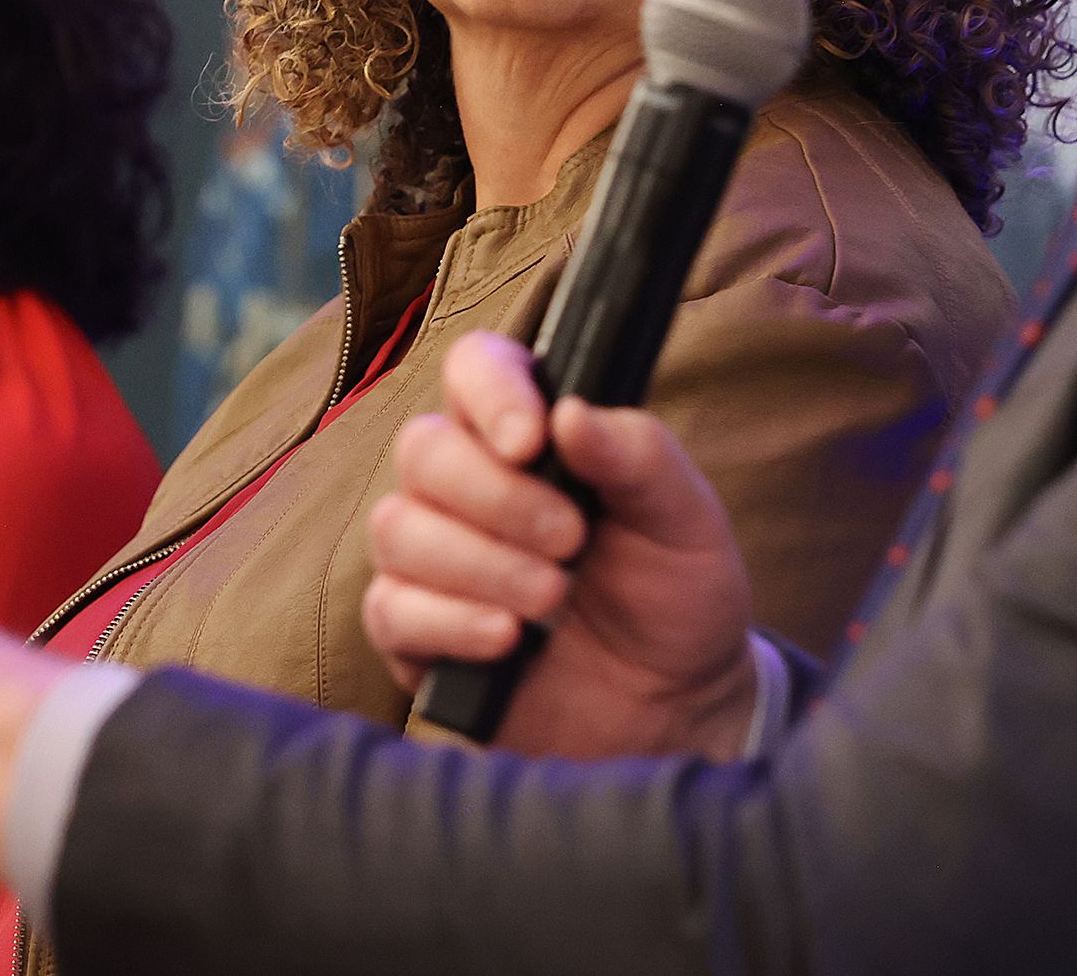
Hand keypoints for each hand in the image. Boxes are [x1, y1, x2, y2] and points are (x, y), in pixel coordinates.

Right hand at [361, 332, 760, 760]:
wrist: (671, 708)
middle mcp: (465, 484)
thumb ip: (638, 457)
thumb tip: (570, 412)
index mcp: (527, 432)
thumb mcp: (685, 520)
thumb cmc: (674, 595)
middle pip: (424, 449)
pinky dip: (452, 622)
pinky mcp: (413, 632)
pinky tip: (510, 641)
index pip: (476, 367)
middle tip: (572, 542)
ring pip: (399, 528)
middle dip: (499, 498)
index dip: (490, 392)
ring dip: (482, 564)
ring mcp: (430, 557)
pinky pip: (391, 609)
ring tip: (552, 598)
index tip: (532, 441)